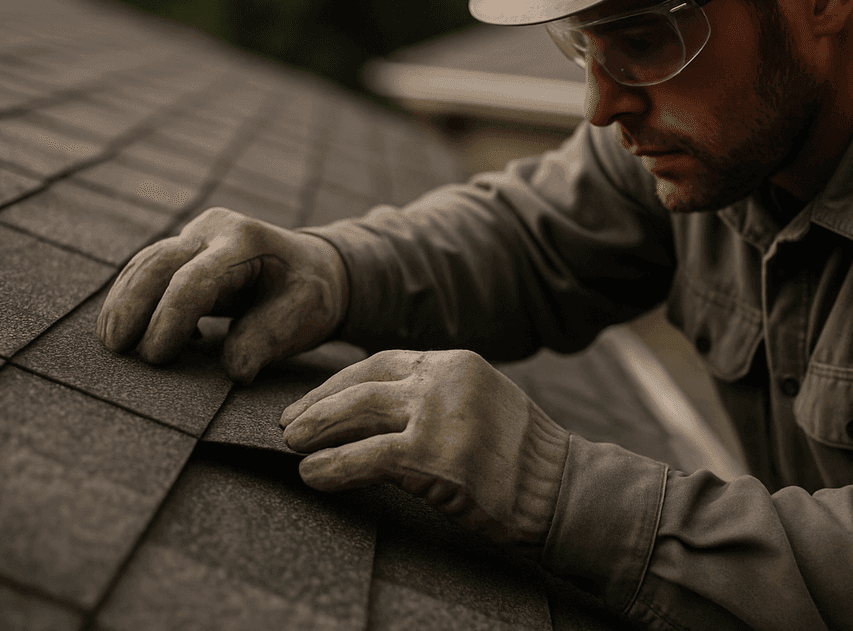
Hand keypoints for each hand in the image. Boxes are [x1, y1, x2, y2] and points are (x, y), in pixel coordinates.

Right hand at [97, 207, 347, 382]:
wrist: (314, 267)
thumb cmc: (310, 292)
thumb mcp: (305, 313)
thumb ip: (268, 338)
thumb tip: (233, 371)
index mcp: (245, 241)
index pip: (195, 279)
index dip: (171, 318)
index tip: (156, 357)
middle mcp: (214, 230)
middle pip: (158, 262)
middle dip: (131, 304)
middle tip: (115, 348)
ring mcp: (196, 236)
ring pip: (145, 263)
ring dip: (123, 302)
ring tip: (109, 343)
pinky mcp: (184, 251)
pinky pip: (148, 271)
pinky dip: (131, 299)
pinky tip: (123, 330)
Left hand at [279, 349, 570, 547]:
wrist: (563, 489)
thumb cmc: (522, 458)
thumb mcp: (482, 403)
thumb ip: (436, 396)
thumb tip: (375, 411)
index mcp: (454, 362)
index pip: (380, 362)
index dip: (339, 383)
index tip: (312, 401)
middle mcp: (444, 379)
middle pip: (362, 384)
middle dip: (318, 405)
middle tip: (289, 424)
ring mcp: (439, 416)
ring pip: (356, 413)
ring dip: (316, 430)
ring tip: (292, 445)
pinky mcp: (433, 457)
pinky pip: (364, 458)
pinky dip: (332, 468)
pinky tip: (313, 475)